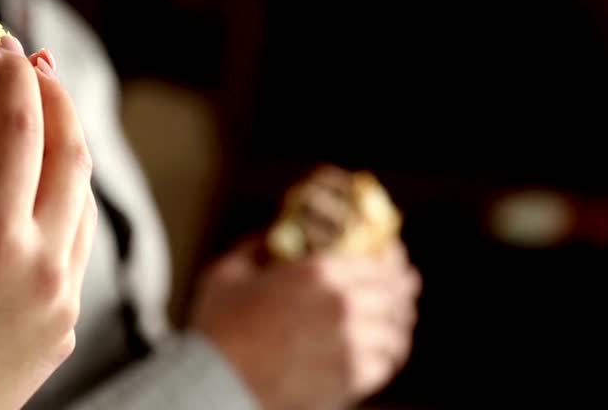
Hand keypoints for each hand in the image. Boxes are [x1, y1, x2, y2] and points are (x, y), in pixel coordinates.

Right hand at [0, 39, 96, 408]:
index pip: (23, 134)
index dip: (17, 81)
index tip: (8, 48)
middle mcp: (45, 267)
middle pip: (74, 159)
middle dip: (60, 102)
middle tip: (40, 70)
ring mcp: (65, 300)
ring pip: (84, 205)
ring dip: (68, 155)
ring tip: (45, 124)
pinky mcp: (68, 324)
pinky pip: (77, 248)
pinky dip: (64, 208)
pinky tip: (42, 195)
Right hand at [192, 237, 420, 409]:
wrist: (218, 385)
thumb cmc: (217, 329)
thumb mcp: (227, 274)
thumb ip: (253, 249)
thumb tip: (269, 238)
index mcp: (317, 273)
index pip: (375, 258)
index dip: (391, 255)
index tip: (393, 253)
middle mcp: (343, 304)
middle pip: (393, 291)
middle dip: (403, 284)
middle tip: (406, 282)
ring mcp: (351, 343)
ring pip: (395, 329)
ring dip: (400, 320)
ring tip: (399, 318)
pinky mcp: (350, 378)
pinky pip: (386, 362)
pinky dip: (391, 352)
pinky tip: (388, 348)